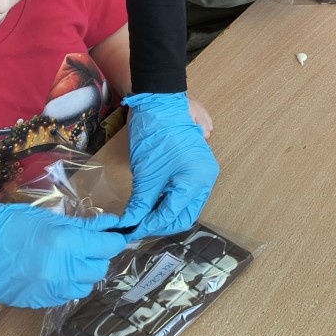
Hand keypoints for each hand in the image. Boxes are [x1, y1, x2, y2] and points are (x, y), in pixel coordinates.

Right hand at [0, 196, 127, 306]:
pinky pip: (63, 297)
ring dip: (83, 274)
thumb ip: (82, 225)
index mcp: (66, 244)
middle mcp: (61, 270)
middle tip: (89, 246)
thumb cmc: (10, 224)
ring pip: (84, 287)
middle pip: (99, 269)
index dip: (112, 240)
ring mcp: (47, 289)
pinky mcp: (34, 302)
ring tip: (71, 261)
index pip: (108, 247)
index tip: (110, 235)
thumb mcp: (50, 218)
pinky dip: (66, 286)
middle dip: (98, 257)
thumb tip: (109, 224)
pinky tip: (55, 273)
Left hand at [114, 91, 219, 238]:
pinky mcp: (198, 167)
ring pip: (188, 206)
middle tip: (137, 226)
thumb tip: (130, 227)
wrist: (161, 103)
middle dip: (162, 223)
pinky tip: (154, 200)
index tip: (129, 232)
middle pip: (186, 215)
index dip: (149, 226)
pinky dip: (171, 200)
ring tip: (143, 215)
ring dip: (167, 213)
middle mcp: (206, 179)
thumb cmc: (155, 135)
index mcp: (196, 180)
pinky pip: (187, 193)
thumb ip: (141, 204)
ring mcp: (205, 172)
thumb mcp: (146, 174)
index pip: (172, 215)